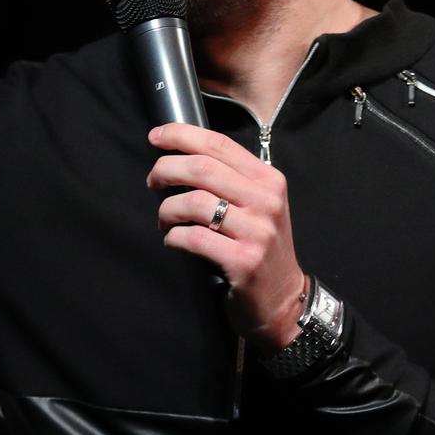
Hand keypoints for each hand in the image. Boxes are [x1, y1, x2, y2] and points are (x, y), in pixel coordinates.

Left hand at [146, 122, 307, 352]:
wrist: (283, 299)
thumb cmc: (260, 246)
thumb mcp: (258, 205)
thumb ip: (230, 178)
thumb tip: (181, 154)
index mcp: (268, 180)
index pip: (219, 144)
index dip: (181, 135)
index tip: (156, 137)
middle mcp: (266, 201)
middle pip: (202, 168)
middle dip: (165, 170)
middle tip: (152, 182)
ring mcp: (257, 232)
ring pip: (194, 202)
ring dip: (167, 210)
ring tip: (165, 220)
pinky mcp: (243, 261)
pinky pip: (193, 238)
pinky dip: (174, 237)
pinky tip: (174, 240)